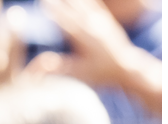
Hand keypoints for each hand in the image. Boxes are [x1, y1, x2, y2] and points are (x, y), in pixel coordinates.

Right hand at [26, 0, 161, 114]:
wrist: (125, 67)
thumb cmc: (100, 72)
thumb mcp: (79, 72)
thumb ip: (61, 67)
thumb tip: (42, 64)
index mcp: (84, 37)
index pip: (65, 20)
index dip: (53, 10)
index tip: (42, 2)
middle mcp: (92, 25)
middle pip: (72, 8)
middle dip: (59, 1)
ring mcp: (99, 20)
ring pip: (83, 3)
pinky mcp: (104, 19)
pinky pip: (93, 4)